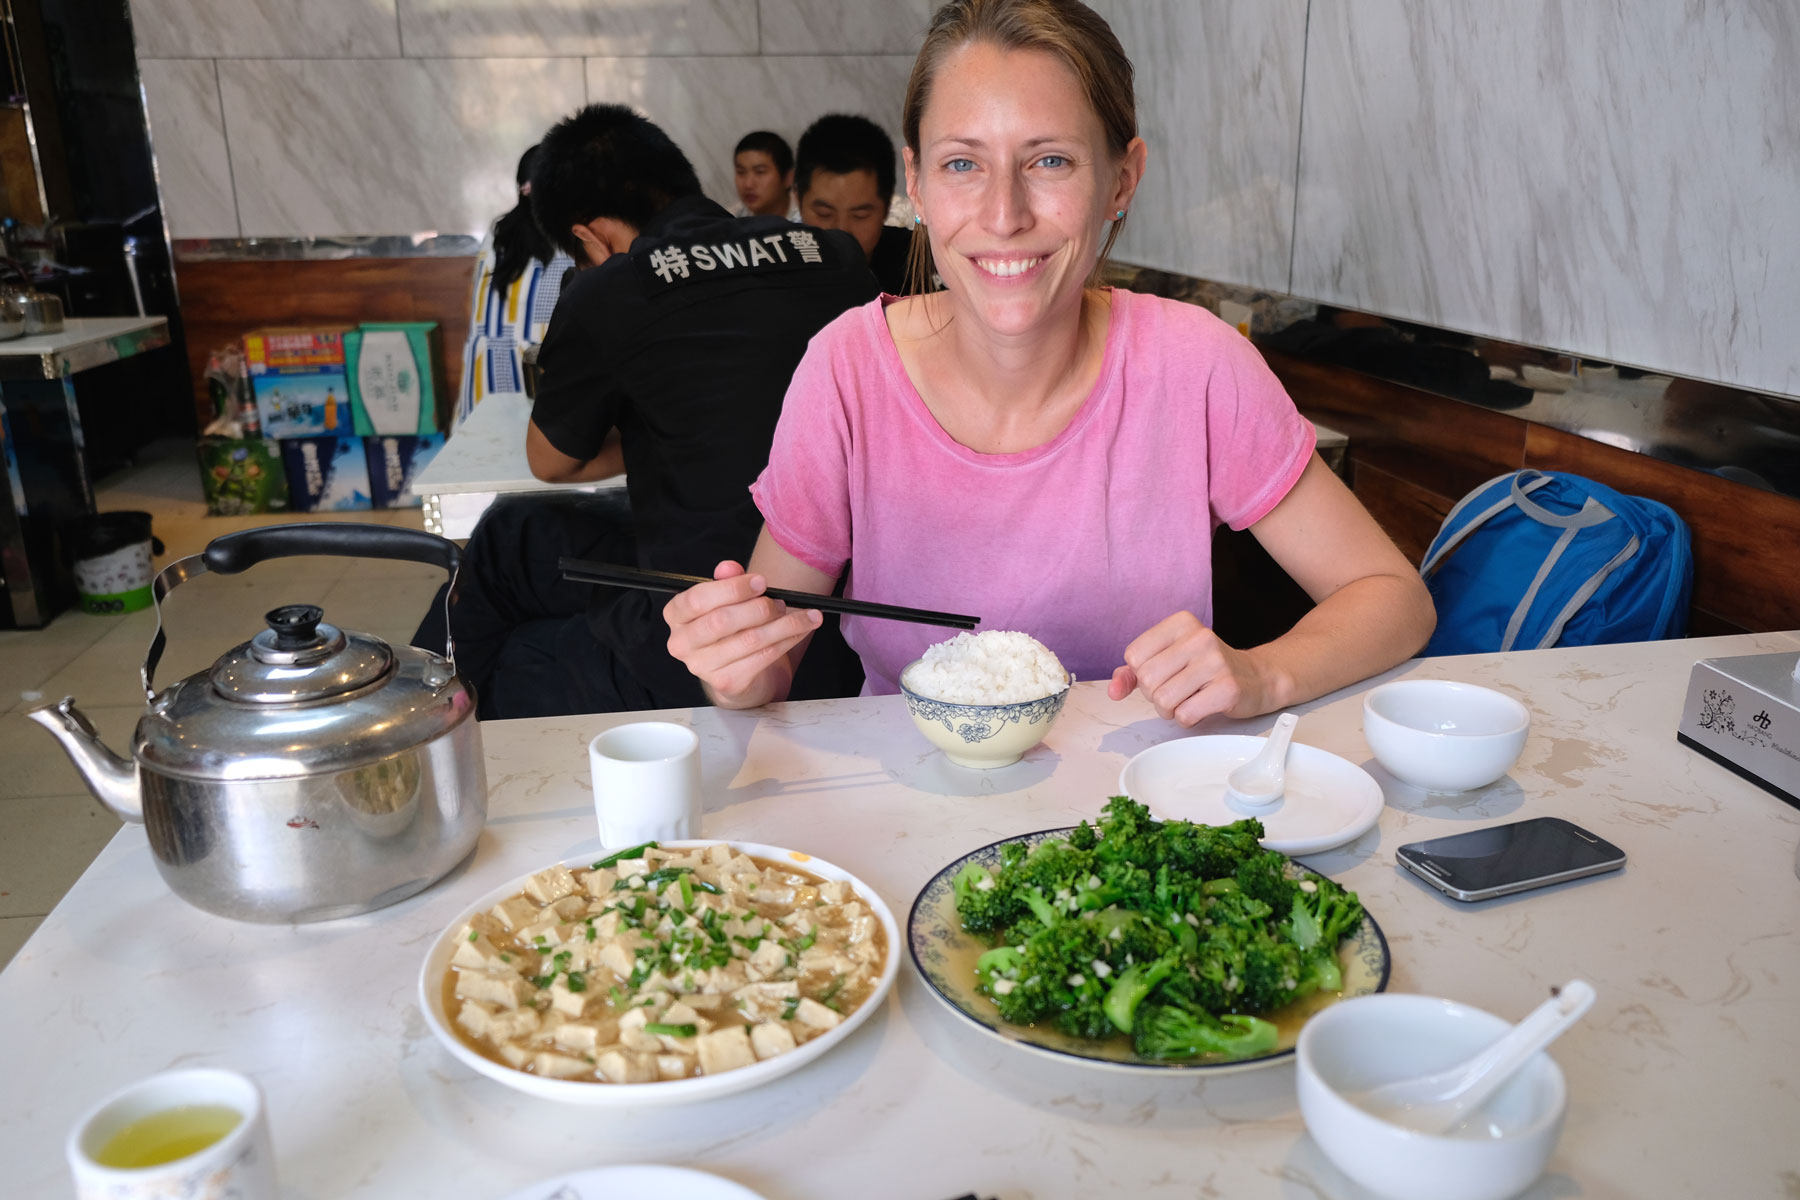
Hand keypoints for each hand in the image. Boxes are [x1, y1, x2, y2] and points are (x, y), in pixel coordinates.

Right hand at [663, 561, 821, 705]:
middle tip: (780, 602)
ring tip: (803, 615)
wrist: (735, 672)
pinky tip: (800, 631)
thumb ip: (726, 581)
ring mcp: (702, 666)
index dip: (732, 588)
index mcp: (676, 615)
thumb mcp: (725, 600)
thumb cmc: (728, 629)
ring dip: (784, 624)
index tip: (761, 582)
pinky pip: (763, 657)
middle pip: (722, 621)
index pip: (698, 599)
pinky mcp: (726, 682)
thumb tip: (729, 567)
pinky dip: (788, 640)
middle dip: (759, 608)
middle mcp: (682, 643)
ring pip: (750, 640)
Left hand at [1106, 611, 1272, 724]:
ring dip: (1170, 710)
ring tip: (1189, 699)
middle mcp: (1199, 637)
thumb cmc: (1205, 669)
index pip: (1134, 656)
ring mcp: (1216, 662)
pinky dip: (1187, 719)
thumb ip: (1133, 673)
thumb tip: (1113, 691)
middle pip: (1147, 680)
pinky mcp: (1228, 689)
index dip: (1143, 674)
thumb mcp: (1167, 660)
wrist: (1256, 678)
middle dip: (1156, 695)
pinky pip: (1184, 715)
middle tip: (1178, 689)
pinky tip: (1202, 706)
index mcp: (1180, 623)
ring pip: (1163, 700)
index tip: (1165, 672)